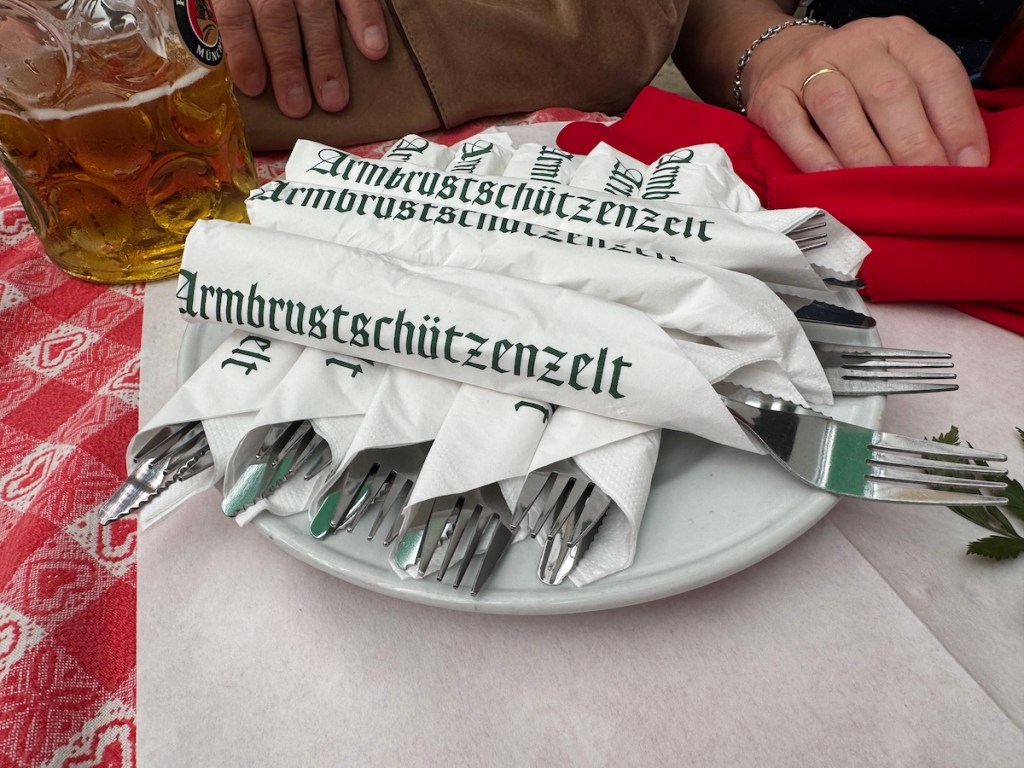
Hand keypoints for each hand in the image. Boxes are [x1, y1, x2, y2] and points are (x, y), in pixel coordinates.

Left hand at [214, 0, 388, 117]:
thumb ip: (237, 22)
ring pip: (315, 12)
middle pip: (276, 17)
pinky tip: (374, 51)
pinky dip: (366, 21)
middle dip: (287, 64)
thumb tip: (241, 74)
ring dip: (326, 57)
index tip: (254, 87)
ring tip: (334, 99)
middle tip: (297, 105)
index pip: (235, 12)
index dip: (244, 50)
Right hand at [742, 16, 988, 170]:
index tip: (966, 166)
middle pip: (888, 91)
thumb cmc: (851, 83)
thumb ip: (924, 111)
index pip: (936, 73)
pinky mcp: (771, 94)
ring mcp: (808, 66)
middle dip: (912, 145)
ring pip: (838, 106)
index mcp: (897, 37)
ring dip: (863, 154)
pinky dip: (812, 155)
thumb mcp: (896, 77)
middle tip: (924, 187)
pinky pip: (791, 125)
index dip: (955, 121)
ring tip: (881, 190)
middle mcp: (855, 44)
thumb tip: (956, 167)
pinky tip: (830, 179)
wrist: (781, 59)